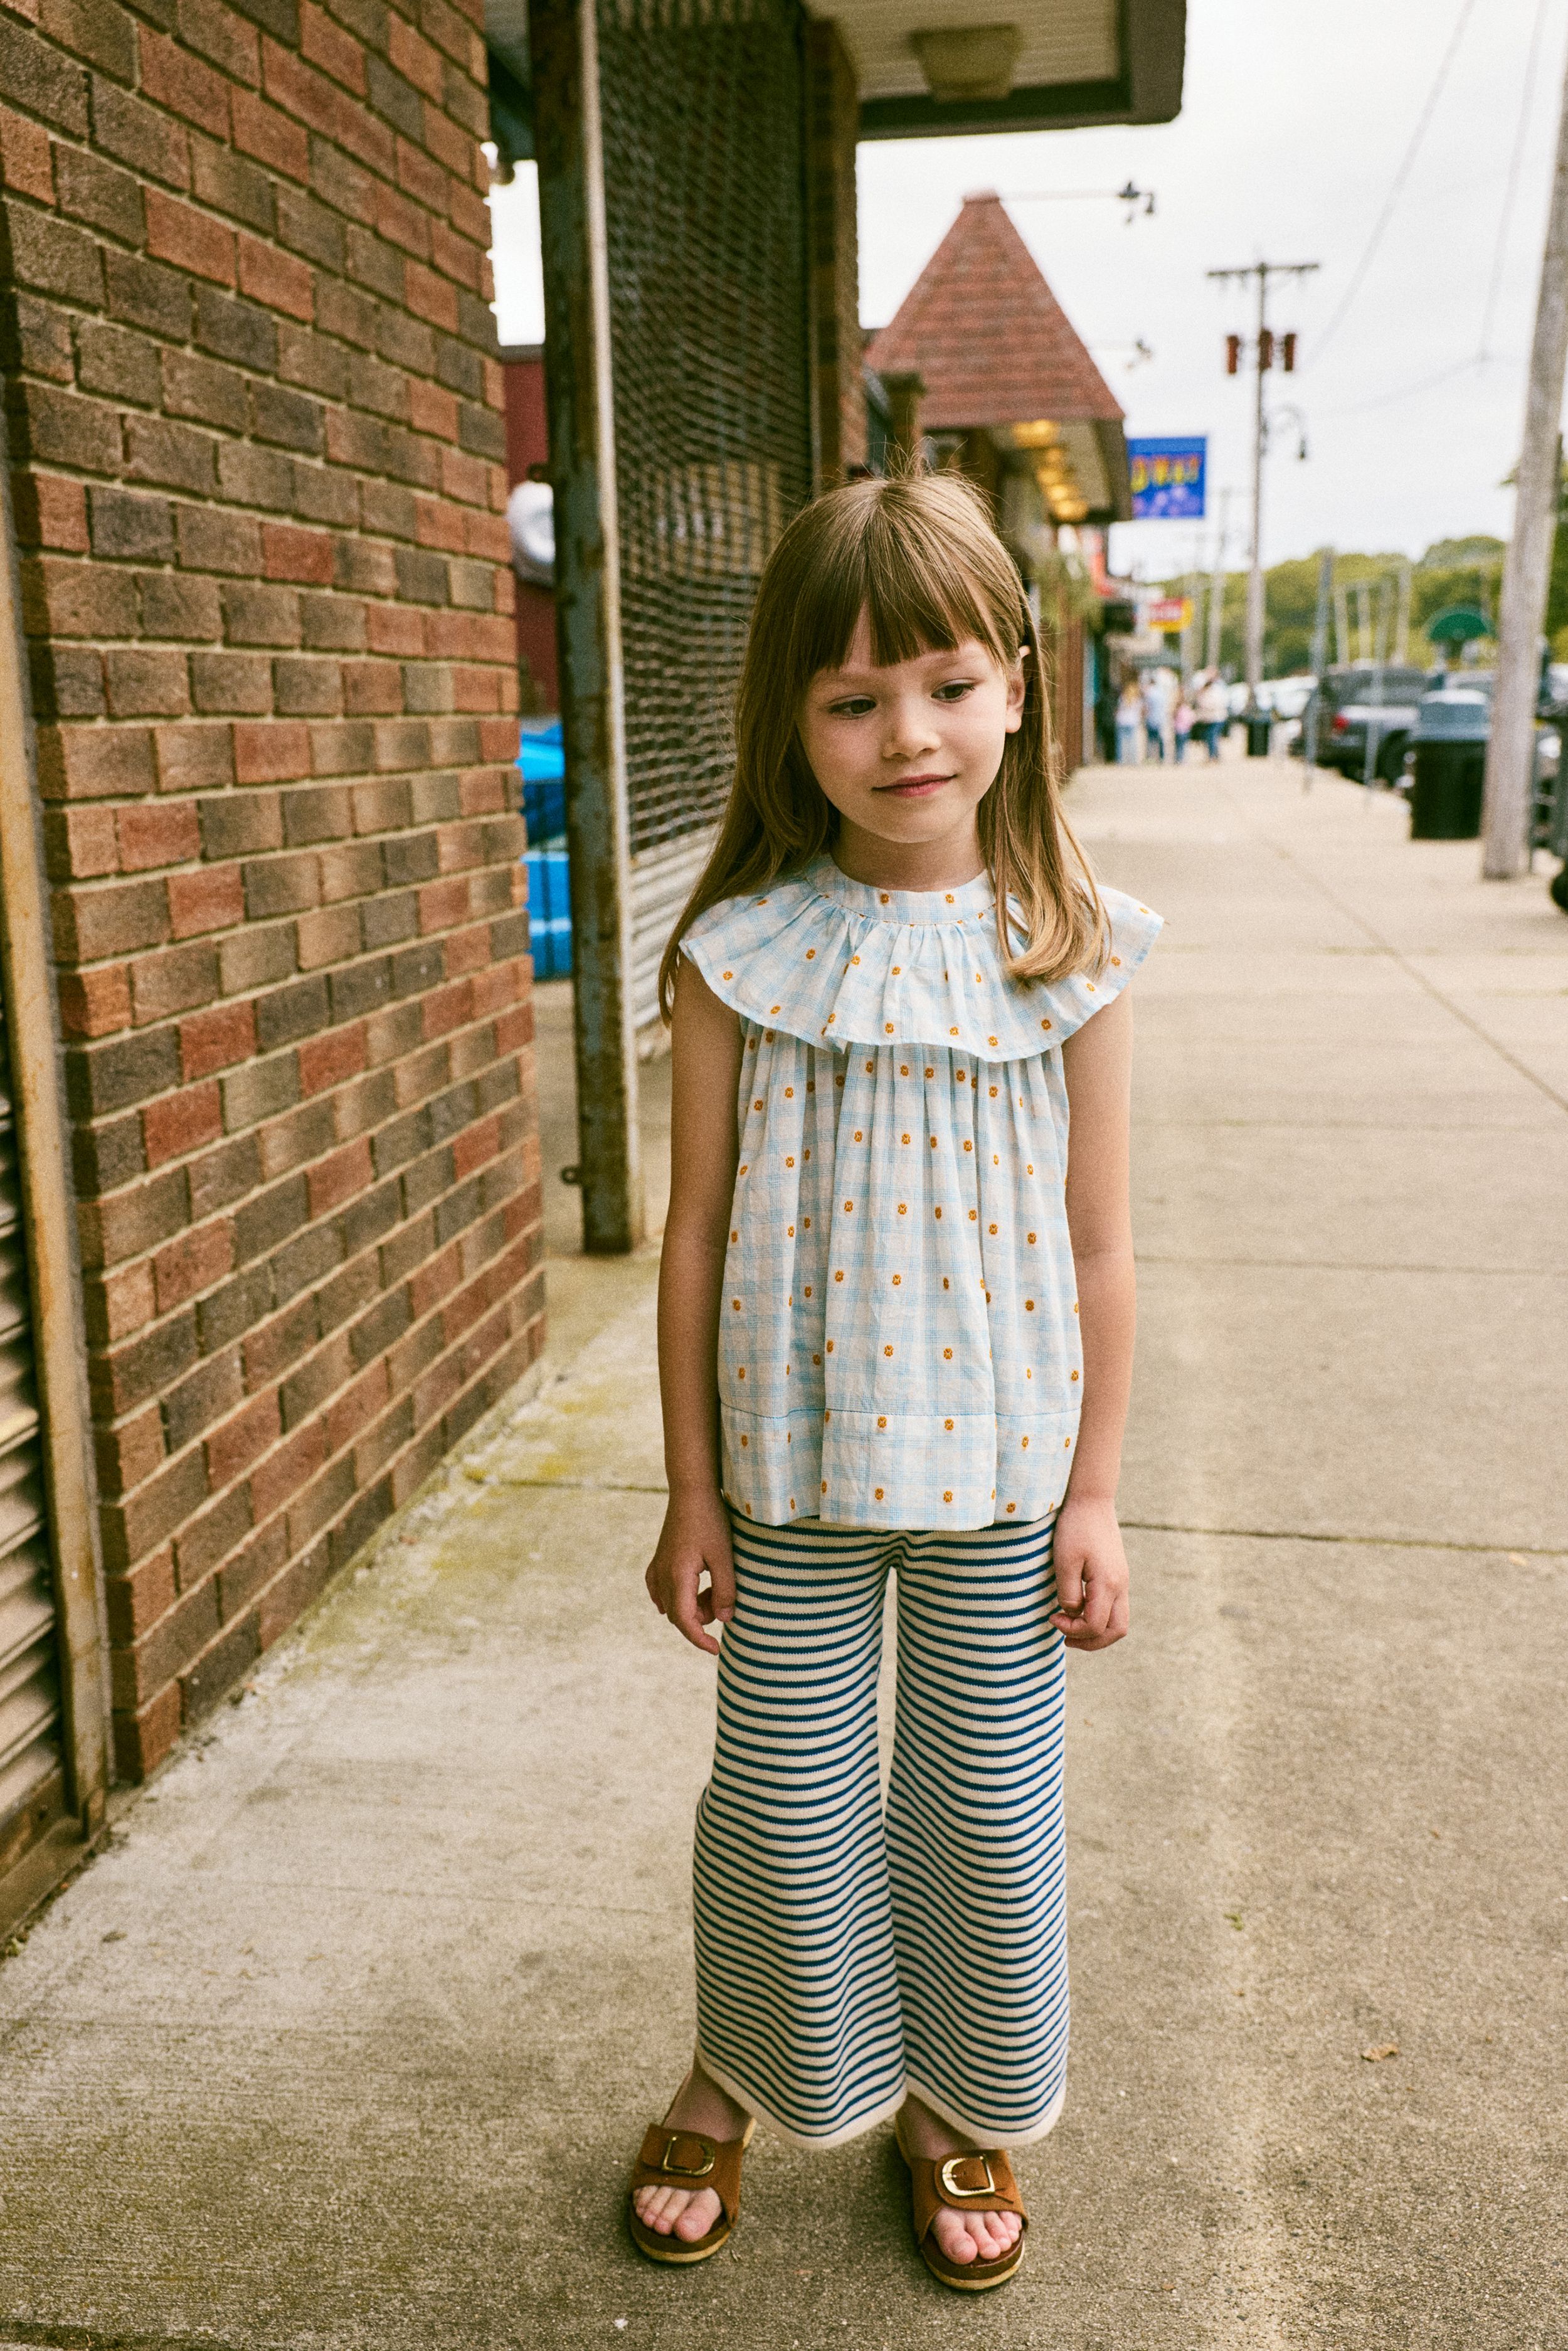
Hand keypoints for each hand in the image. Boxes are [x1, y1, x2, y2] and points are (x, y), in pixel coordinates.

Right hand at [644, 1488, 735, 1655]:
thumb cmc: (711, 1520)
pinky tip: (689, 1592)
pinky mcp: (659, 1559)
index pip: (685, 1622)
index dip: (700, 1640)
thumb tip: (724, 1619)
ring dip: (691, 1607)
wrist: (691, 1490)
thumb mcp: (724, 1556)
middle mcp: (662, 1575)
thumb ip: (725, 1590)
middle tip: (722, 1606)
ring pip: (670, 1604)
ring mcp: (658, 1566)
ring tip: (713, 1590)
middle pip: (677, 1615)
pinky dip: (675, 1597)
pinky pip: (660, 1589)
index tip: (716, 1649)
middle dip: (700, 1620)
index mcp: (677, 1576)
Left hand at [1050, 1493, 1128, 1650]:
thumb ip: (1068, 1593)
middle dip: (1091, 1641)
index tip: (1052, 1618)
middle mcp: (1121, 1586)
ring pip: (1119, 1621)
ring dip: (1097, 1631)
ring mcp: (1123, 1581)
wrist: (1092, 1501)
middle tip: (1065, 1637)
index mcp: (1108, 1583)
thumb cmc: (1074, 1528)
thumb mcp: (1064, 1561)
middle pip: (1116, 1631)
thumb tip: (1072, 1613)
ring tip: (1071, 1627)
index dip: (1073, 1630)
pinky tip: (1079, 1610)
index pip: (1095, 1625)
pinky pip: (1115, 1607)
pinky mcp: (1119, 1576)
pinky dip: (1100, 1617)